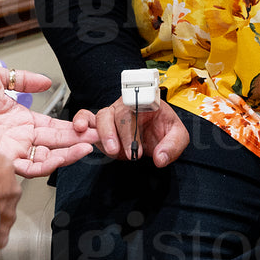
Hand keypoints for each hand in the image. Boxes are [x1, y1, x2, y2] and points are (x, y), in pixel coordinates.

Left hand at [0, 67, 97, 177]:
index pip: (51, 127)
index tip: (86, 124)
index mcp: (20, 121)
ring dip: (69, 154)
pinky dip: (50, 163)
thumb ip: (24, 79)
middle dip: (76, 141)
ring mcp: (13, 149)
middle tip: (96, 137)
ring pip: (47, 157)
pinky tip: (66, 156)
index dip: (69, 127)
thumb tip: (46, 81)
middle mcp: (19, 137)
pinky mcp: (5, 157)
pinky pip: (31, 165)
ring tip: (87, 147)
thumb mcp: (0, 78)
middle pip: (54, 143)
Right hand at [75, 98, 189, 165]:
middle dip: (122, 135)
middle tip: (129, 154)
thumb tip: (160, 158)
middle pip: (119, 113)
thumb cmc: (164, 130)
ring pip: (102, 116)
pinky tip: (80, 130)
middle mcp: (127, 105)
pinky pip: (87, 118)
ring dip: (105, 134)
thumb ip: (173, 146)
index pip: (139, 105)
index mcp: (147, 102)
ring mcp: (113, 114)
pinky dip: (81, 121)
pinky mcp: (101, 125)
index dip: (137, 126)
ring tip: (112, 150)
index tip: (138, 148)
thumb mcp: (178, 136)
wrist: (155, 135)